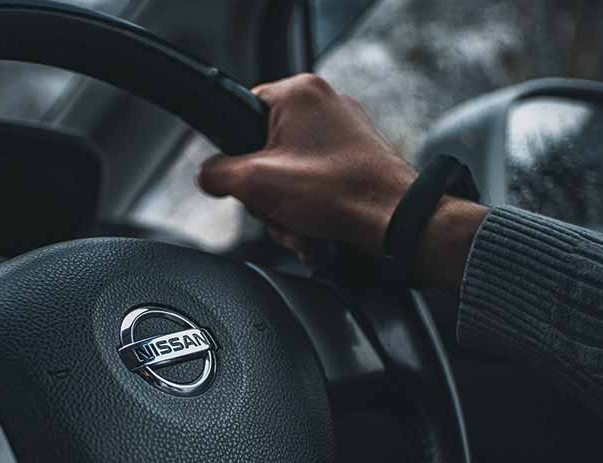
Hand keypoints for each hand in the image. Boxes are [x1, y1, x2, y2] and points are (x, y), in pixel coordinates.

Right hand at [198, 74, 488, 291]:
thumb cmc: (338, 193)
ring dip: (287, 209)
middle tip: (279, 208)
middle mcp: (325, 105)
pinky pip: (316, 183)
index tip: (245, 179)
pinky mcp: (357, 158)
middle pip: (265, 150)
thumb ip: (217, 174)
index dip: (236, 152)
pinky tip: (316, 230)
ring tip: (302, 226)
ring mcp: (345, 131)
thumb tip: (207, 176)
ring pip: (289, 172)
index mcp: (299, 93)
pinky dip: (311, 210)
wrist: (395, 222)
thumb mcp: (256, 184)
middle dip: (267, 193)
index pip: (241, 110)